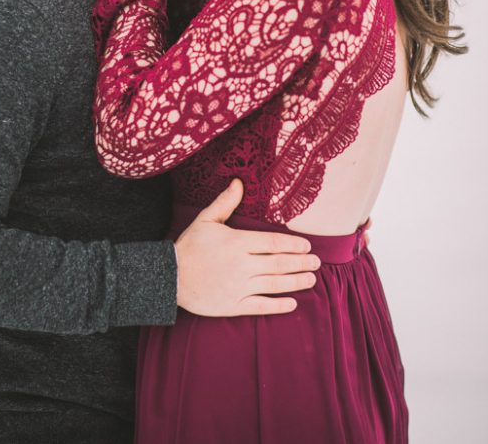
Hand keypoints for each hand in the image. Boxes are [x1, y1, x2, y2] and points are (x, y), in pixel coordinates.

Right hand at [175, 179, 320, 316]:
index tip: (307, 245)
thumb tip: (239, 182)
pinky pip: (261, 306)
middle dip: (300, 263)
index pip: (273, 242)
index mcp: (237, 242)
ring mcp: (239, 286)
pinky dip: (278, 305)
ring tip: (311, 279)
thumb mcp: (206, 219)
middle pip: (279, 263)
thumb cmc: (190, 246)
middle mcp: (242, 265)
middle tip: (317, 262)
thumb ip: (226, 202)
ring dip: (296, 282)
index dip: (293, 244)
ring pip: (274, 284)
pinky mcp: (234, 304)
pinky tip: (293, 303)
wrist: (170, 277)